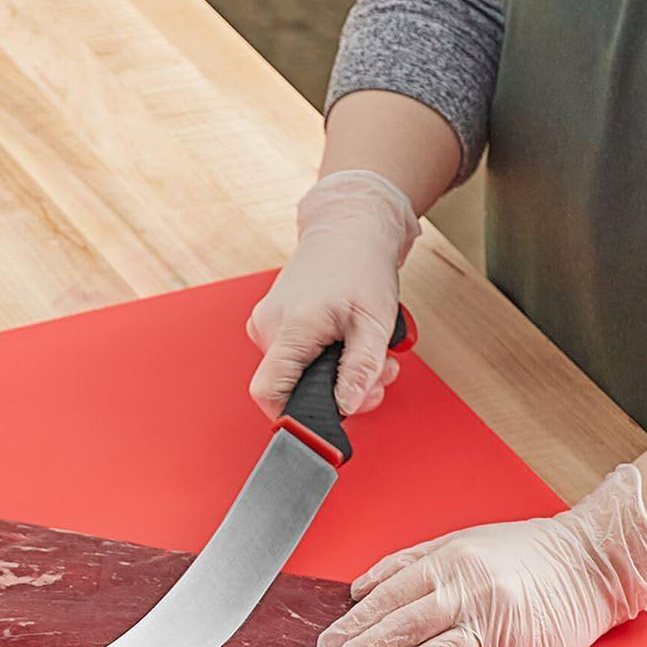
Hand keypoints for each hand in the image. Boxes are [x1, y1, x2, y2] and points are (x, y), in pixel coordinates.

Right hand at [247, 169, 420, 417]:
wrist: (350, 226)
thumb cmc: (361, 264)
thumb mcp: (374, 321)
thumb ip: (361, 368)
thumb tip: (348, 405)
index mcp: (290, 328)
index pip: (269, 393)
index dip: (294, 417)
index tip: (327, 420)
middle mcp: (268, 327)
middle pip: (291, 387)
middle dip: (339, 392)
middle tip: (378, 377)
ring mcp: (267, 323)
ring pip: (296, 373)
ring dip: (337, 375)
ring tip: (371, 355)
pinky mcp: (274, 321)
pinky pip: (294, 357)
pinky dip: (325, 360)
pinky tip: (348, 344)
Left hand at [317, 466, 646, 646]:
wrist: (592, 563)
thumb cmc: (526, 553)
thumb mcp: (462, 542)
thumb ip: (409, 564)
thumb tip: (361, 588)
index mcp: (450, 561)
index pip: (389, 595)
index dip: (355, 621)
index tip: (329, 640)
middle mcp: (468, 591)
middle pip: (404, 625)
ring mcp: (492, 625)